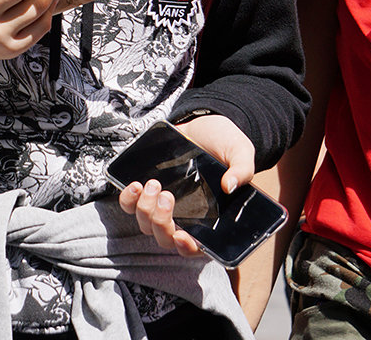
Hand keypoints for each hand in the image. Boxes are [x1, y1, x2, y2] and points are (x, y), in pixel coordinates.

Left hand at [118, 114, 254, 252]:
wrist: (204, 124)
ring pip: (146, 224)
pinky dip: (128, 200)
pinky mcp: (147, 191)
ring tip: (153, 184)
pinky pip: (129, 205)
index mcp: (210, 218)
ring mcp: (163, 205)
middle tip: (168, 196)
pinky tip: (135, 186)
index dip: (187, 247)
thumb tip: (230, 186)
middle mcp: (184, 217)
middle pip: (165, 237)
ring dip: (145, 209)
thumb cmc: (224, 143)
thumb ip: (242, 169)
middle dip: (161, 222)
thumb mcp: (240, 152)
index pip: (196, 247)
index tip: (182, 235)